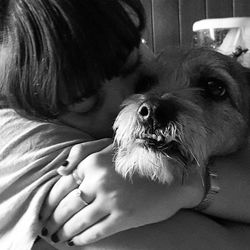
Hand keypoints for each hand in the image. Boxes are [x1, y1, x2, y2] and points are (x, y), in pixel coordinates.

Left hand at [40, 143, 203, 246]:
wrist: (170, 174)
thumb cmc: (138, 158)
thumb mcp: (110, 146)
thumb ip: (82, 152)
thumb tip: (61, 171)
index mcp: (93, 162)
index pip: (61, 186)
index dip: (49, 201)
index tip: (43, 211)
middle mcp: (99, 180)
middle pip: (66, 206)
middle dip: (52, 220)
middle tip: (46, 228)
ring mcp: (111, 200)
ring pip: (78, 221)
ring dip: (63, 232)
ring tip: (56, 237)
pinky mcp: (123, 217)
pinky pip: (95, 232)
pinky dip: (81, 239)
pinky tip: (74, 242)